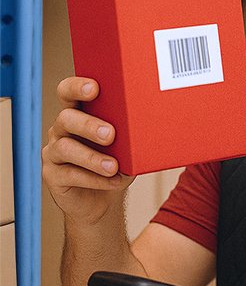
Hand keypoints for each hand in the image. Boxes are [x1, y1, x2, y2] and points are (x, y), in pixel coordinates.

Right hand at [42, 76, 133, 224]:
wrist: (103, 199)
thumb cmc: (117, 163)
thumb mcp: (126, 145)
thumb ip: (130, 133)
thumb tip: (153, 123)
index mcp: (78, 112)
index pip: (68, 92)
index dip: (77, 87)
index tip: (95, 88)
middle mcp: (61, 129)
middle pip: (66, 118)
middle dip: (89, 125)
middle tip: (110, 134)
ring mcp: (54, 152)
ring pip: (65, 148)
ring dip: (92, 157)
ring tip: (113, 166)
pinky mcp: (52, 175)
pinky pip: (70, 174)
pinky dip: (95, 179)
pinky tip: (113, 181)